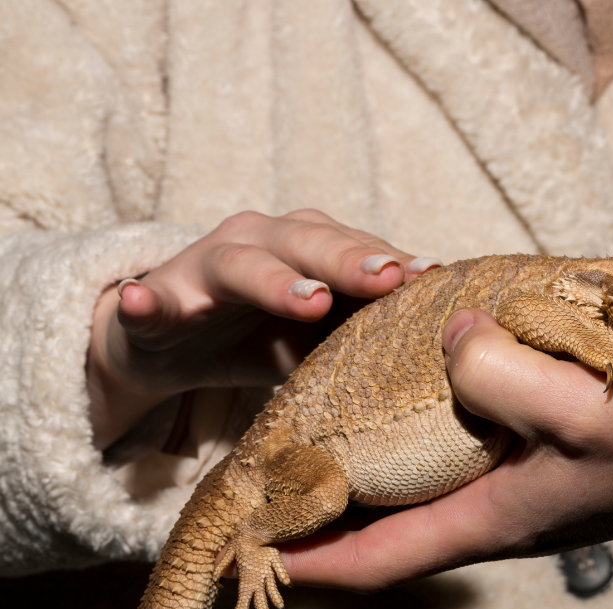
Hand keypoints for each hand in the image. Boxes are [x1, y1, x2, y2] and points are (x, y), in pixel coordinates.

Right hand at [87, 209, 442, 448]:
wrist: (170, 341)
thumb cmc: (264, 331)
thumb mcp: (323, 333)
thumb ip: (371, 327)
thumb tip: (453, 348)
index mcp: (309, 245)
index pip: (358, 249)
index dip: (395, 262)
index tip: (435, 279)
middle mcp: (262, 241)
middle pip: (310, 242)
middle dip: (352, 259)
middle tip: (389, 279)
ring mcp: (204, 266)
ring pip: (241, 263)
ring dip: (274, 279)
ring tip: (308, 299)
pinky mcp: (154, 301)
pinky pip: (150, 298)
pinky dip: (147, 299)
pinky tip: (143, 301)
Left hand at [278, 310, 612, 591]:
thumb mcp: (579, 408)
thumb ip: (500, 374)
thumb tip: (448, 335)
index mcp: (489, 517)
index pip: (379, 556)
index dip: (312, 554)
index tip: (254, 542)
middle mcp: (494, 506)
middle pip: (390, 519)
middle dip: (331, 501)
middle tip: (277, 464)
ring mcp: (519, 480)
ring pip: (424, 477)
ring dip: (376, 458)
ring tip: (329, 414)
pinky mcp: (543, 448)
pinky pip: (466, 438)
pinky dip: (429, 417)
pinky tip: (423, 373)